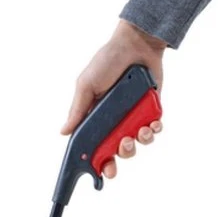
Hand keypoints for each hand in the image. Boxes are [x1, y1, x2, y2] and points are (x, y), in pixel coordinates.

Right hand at [60, 19, 165, 178]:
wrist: (136, 44)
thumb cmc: (107, 61)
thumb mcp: (86, 85)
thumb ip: (78, 110)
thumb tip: (63, 132)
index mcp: (96, 117)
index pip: (95, 145)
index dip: (96, 161)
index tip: (99, 172)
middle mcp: (115, 120)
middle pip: (117, 151)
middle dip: (119, 157)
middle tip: (119, 154)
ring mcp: (134, 116)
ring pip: (137, 143)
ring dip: (138, 142)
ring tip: (139, 132)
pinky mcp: (151, 111)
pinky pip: (154, 129)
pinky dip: (154, 130)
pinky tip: (153, 123)